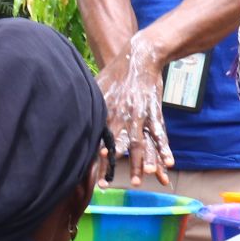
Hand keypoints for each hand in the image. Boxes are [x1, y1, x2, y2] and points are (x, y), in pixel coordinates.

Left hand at [97, 32, 171, 186]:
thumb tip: (70, 115)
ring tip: (148, 175)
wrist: (138, 57)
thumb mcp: (96, 88)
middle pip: (123, 145)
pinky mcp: (154, 112)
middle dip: (122, 165)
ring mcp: (140, 115)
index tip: (95, 167)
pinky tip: (169, 162)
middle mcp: (123, 117)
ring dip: (145, 160)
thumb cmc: (114, 74)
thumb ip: (88, 105)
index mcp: (107, 113)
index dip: (99, 152)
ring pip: (143, 142)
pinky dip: (165, 149)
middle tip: (119, 183)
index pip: (102, 138)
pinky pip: (160, 134)